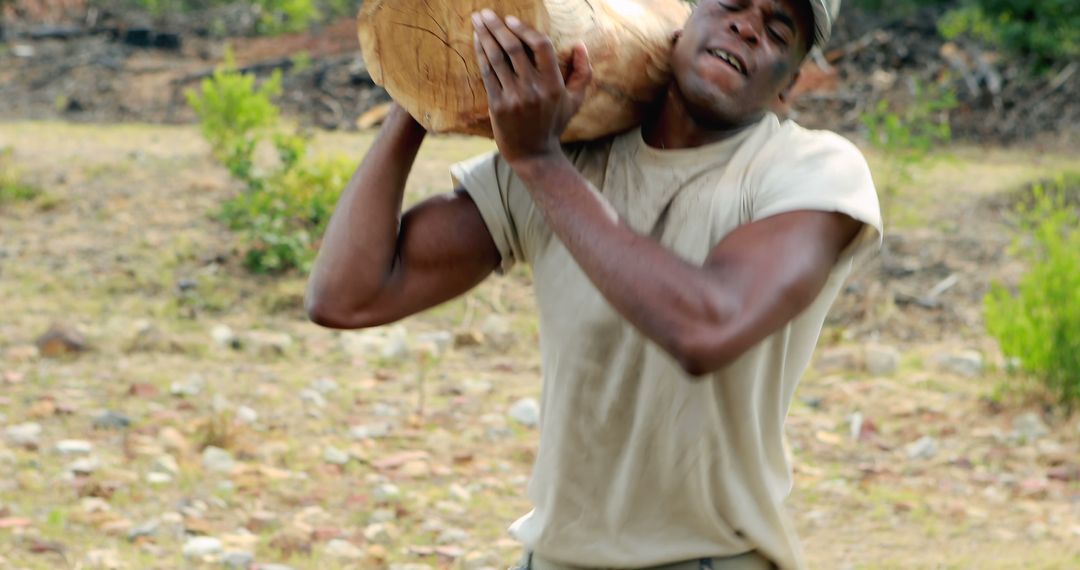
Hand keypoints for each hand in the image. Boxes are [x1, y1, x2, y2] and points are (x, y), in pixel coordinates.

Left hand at [471, 9, 591, 164]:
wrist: (533, 154)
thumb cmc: (554, 123)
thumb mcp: (576, 100)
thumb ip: (583, 72)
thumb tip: (580, 45)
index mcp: (553, 85)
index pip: (540, 46)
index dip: (524, 29)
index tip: (511, 19)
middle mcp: (533, 89)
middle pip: (513, 48)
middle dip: (497, 27)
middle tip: (485, 12)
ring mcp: (514, 98)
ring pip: (496, 58)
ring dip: (485, 36)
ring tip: (476, 20)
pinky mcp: (497, 105)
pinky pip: (487, 74)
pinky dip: (481, 54)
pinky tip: (477, 41)